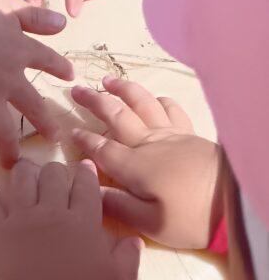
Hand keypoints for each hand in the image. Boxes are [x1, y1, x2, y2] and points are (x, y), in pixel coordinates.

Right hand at [0, 0, 74, 166]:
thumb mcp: (7, 3)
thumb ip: (34, 16)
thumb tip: (63, 24)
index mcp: (19, 50)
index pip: (47, 60)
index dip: (59, 68)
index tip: (70, 77)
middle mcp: (7, 78)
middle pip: (32, 105)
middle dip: (45, 123)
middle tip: (55, 137)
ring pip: (3, 131)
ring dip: (10, 149)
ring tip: (14, 164)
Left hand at [0, 159, 142, 279]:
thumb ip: (126, 259)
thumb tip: (134, 240)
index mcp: (82, 223)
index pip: (85, 185)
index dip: (86, 173)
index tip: (85, 168)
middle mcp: (51, 211)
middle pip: (52, 174)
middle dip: (56, 171)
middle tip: (57, 177)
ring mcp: (21, 218)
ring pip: (21, 177)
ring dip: (26, 173)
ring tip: (28, 174)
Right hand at [71, 76, 222, 247]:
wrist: (234, 202)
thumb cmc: (190, 217)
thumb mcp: (151, 224)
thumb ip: (118, 205)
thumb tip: (89, 188)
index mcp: (134, 165)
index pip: (101, 147)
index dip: (84, 139)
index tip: (70, 131)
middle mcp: (148, 142)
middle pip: (116, 114)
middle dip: (94, 100)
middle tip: (77, 89)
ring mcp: (170, 134)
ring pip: (142, 102)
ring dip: (123, 89)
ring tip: (108, 80)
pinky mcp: (190, 133)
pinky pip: (171, 108)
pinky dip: (158, 99)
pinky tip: (154, 99)